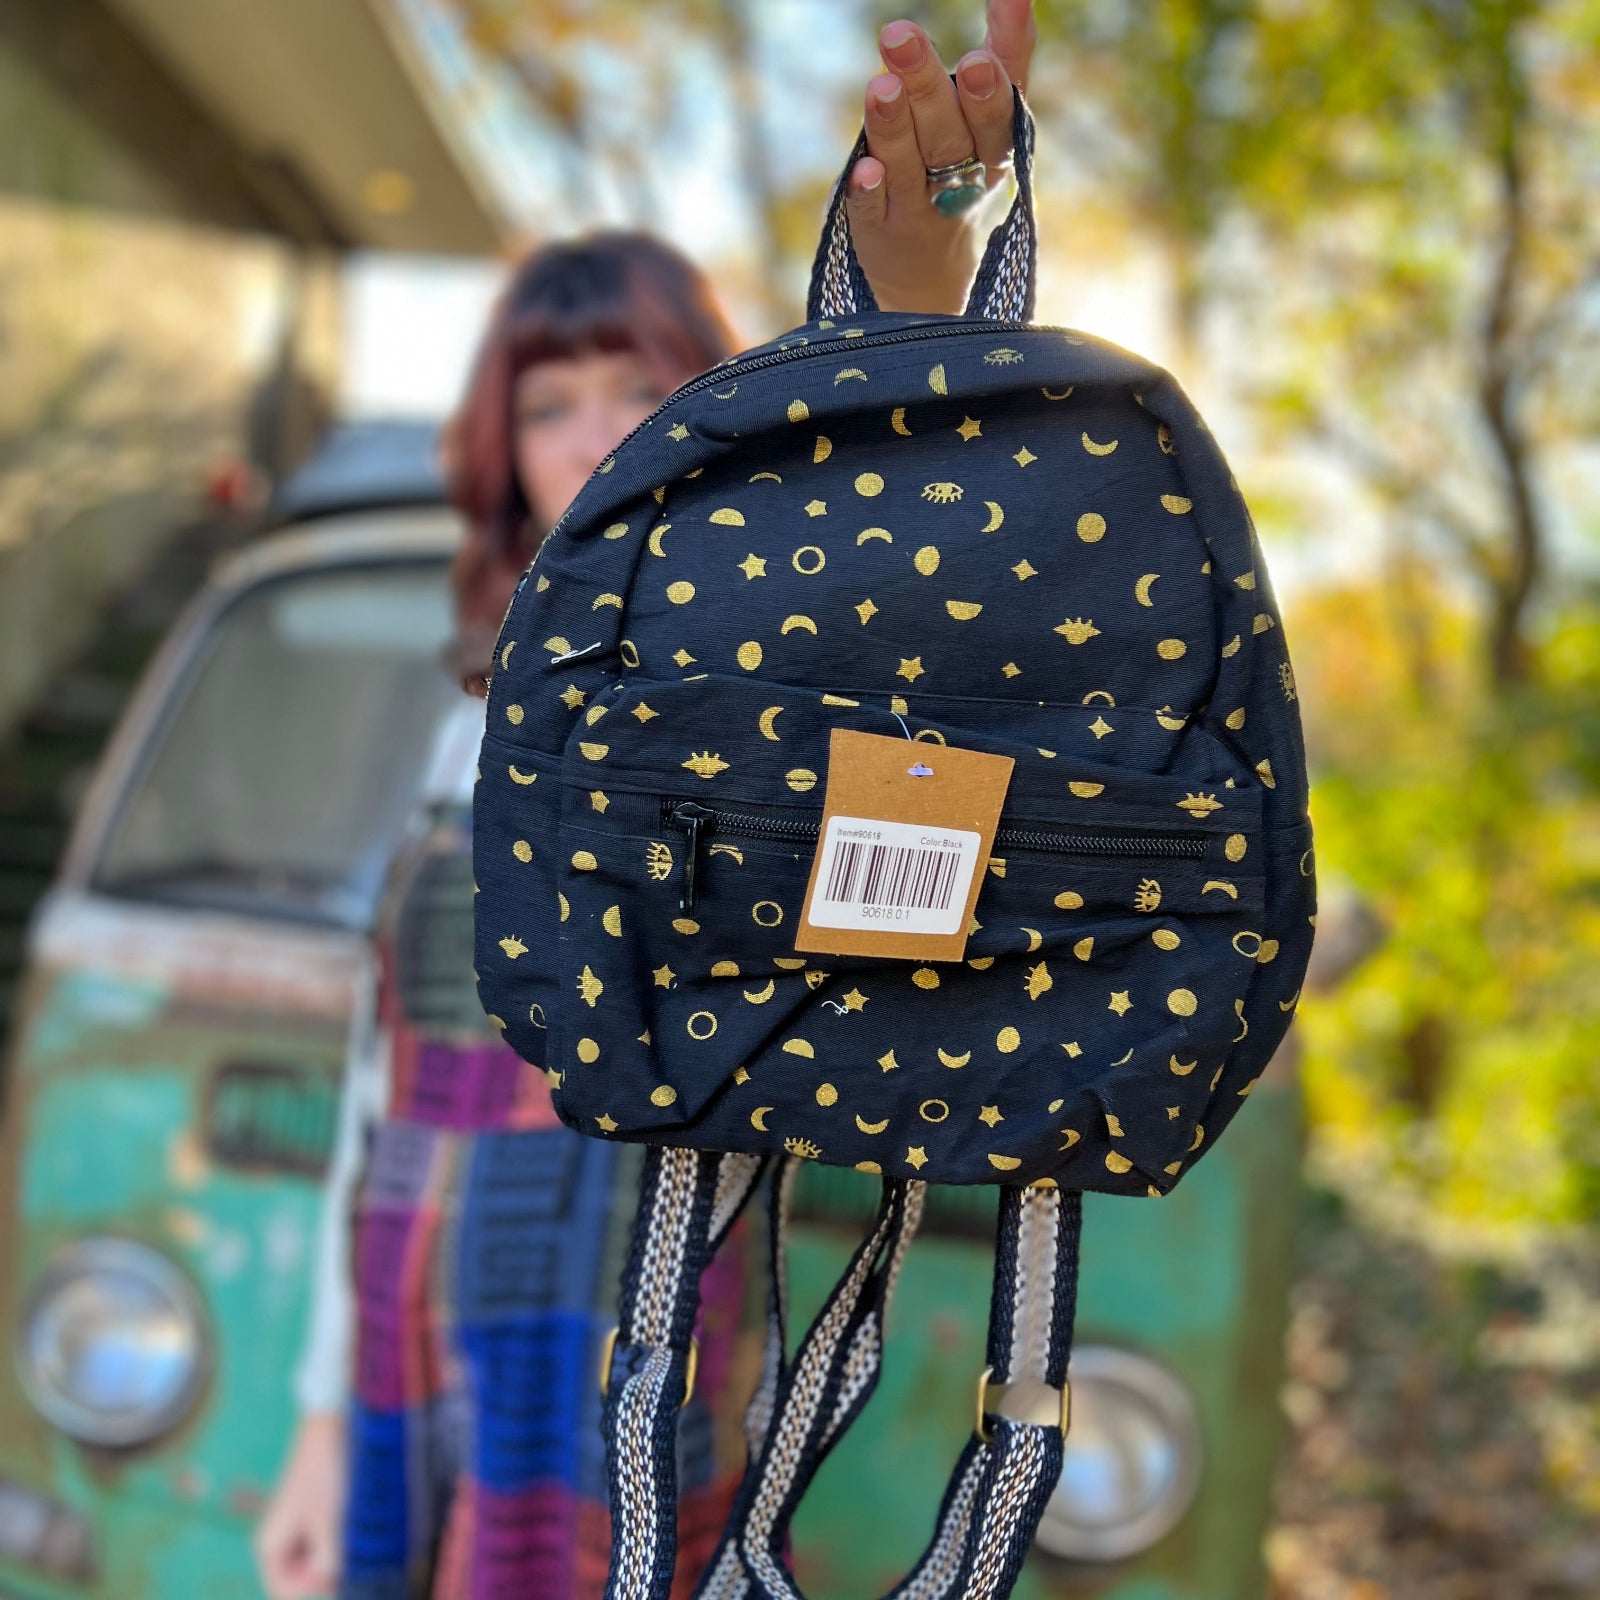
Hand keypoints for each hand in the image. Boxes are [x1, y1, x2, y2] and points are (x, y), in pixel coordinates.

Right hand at [255, 1412, 347, 1599]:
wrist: (330, 1430)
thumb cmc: (325, 1475)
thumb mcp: (329, 1522)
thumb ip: (328, 1561)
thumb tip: (332, 1584)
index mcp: (269, 1547)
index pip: (284, 1591)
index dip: (311, 1591)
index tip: (338, 1577)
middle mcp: (277, 1542)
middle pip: (299, 1580)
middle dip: (324, 1576)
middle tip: (350, 1559)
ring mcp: (294, 1530)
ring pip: (313, 1563)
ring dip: (333, 1559)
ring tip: (351, 1539)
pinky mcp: (311, 1519)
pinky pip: (322, 1545)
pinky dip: (336, 1543)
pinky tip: (350, 1529)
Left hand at [846, 1, 1036, 314]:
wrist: (933, 276)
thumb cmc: (962, 172)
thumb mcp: (989, 122)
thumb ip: (1006, 57)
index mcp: (993, 150)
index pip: (997, 118)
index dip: (990, 92)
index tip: (977, 58)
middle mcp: (960, 180)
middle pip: (947, 134)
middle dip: (927, 87)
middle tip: (900, 34)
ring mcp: (918, 208)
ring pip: (909, 165)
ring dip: (894, 127)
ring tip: (879, 86)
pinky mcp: (879, 230)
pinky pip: (873, 210)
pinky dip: (870, 190)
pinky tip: (864, 167)